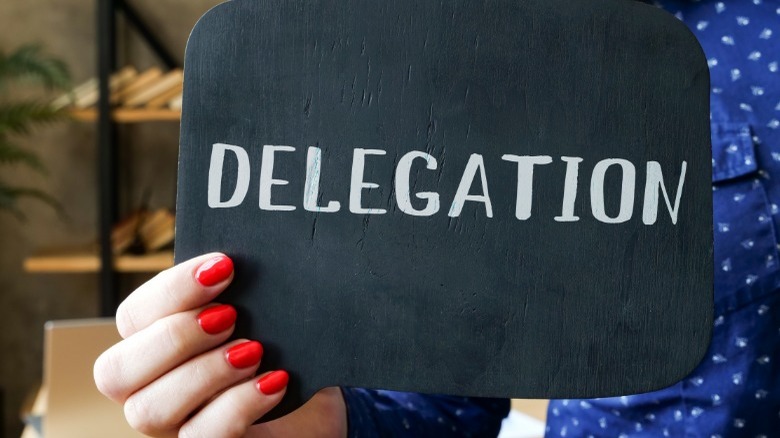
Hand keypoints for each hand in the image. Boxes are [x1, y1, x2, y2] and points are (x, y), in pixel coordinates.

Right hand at [93, 253, 347, 437]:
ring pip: (149, 410)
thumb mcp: (263, 314)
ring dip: (202, 373)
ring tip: (254, 350)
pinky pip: (202, 437)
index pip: (133, 316)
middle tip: (229, 315)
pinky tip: (275, 381)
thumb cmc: (282, 351)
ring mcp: (177, 423)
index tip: (224, 267)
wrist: (316, 404)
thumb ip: (243, 290)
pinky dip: (238, 405)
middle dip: (174, 337)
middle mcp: (152, 387)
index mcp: (156, 342)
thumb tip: (241, 261)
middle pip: (116, 371)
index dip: (171, 290)